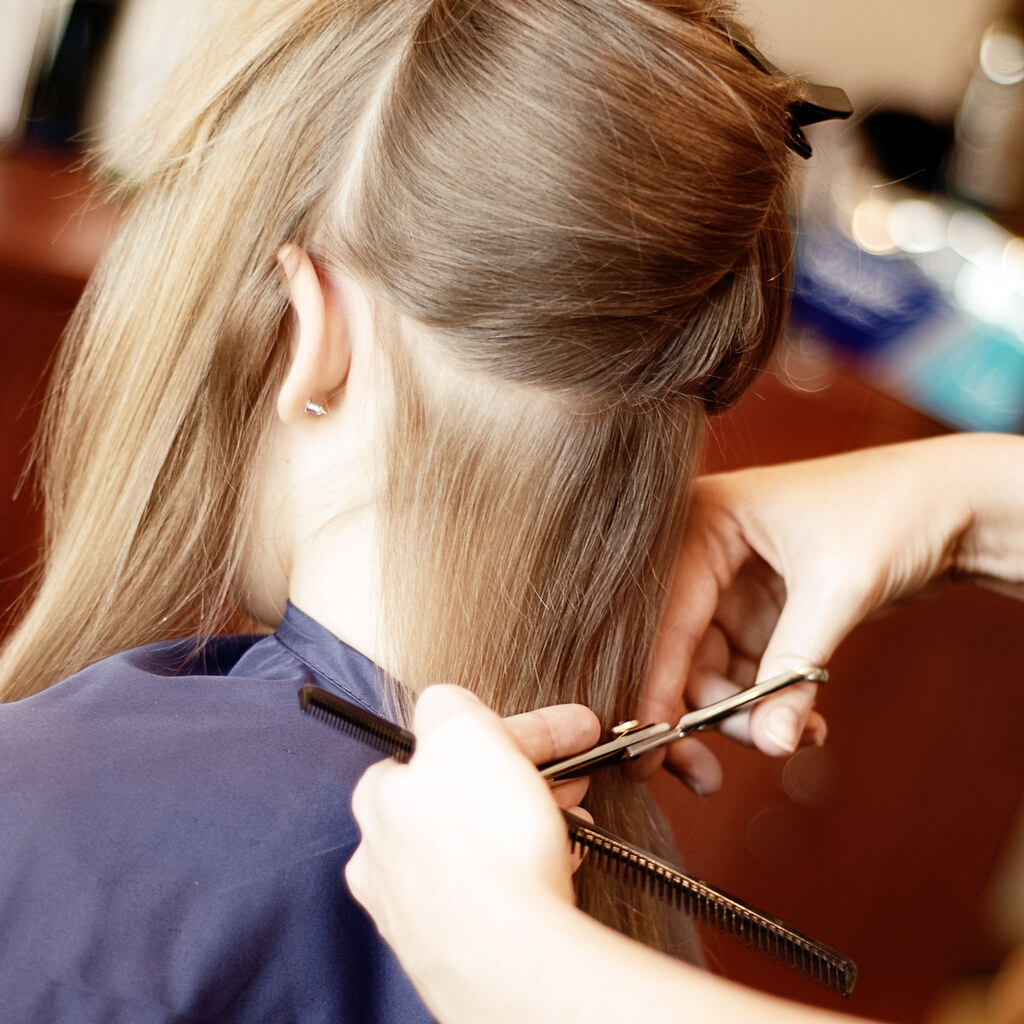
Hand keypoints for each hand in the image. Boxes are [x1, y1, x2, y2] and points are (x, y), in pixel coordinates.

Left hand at [346, 686, 599, 1003]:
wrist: (514, 957)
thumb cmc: (484, 843)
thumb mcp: (462, 729)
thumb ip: (446, 703)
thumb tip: (445, 706)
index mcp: (378, 800)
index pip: (438, 746)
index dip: (503, 731)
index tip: (556, 731)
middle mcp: (386, 859)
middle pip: (464, 795)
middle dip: (524, 775)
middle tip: (575, 771)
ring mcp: (418, 911)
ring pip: (483, 845)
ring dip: (530, 820)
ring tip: (574, 820)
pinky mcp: (455, 951)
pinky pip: (497, 894)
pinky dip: (528, 872)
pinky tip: (557, 865)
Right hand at [641, 436, 1006, 790]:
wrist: (955, 502)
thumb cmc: (892, 511)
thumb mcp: (837, 589)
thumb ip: (794, 670)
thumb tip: (769, 743)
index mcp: (701, 520)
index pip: (665, 616)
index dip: (656, 683)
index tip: (648, 744)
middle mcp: (703, 552)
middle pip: (679, 651)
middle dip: (703, 714)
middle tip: (708, 773)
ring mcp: (732, 586)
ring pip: (711, 672)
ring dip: (744, 717)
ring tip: (792, 737)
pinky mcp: (761, 613)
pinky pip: (747, 673)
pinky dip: (771, 705)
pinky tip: (806, 724)